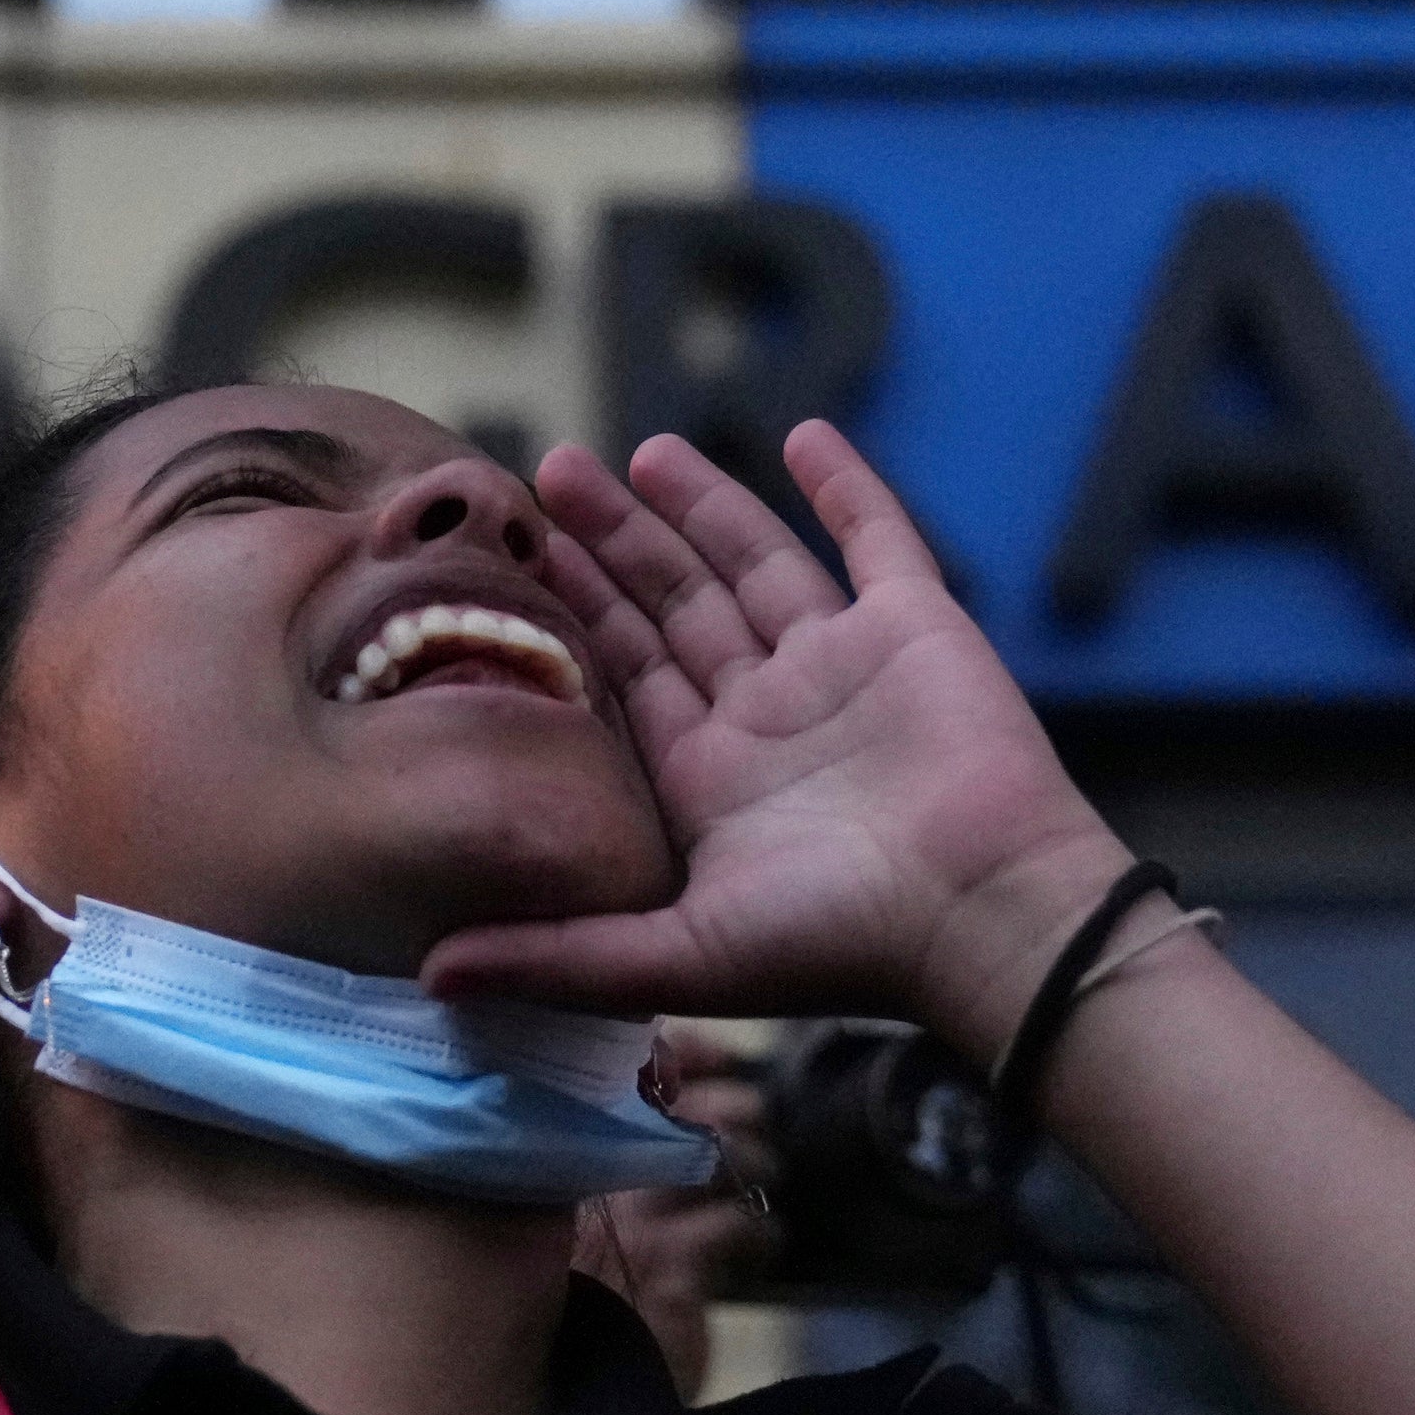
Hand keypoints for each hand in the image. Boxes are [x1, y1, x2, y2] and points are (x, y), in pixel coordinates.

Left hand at [425, 423, 1130, 1057]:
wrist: (985, 914)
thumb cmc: (842, 944)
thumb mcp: (678, 958)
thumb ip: (558, 955)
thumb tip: (429, 978)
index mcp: (712, 780)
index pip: (626, 674)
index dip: (574, 614)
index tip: (515, 553)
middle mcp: (771, 716)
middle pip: (676, 606)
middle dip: (615, 543)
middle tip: (550, 473)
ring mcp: (845, 667)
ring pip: (757, 563)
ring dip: (702, 506)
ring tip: (639, 452)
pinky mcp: (917, 628)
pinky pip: (877, 539)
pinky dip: (844, 487)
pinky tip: (800, 436)